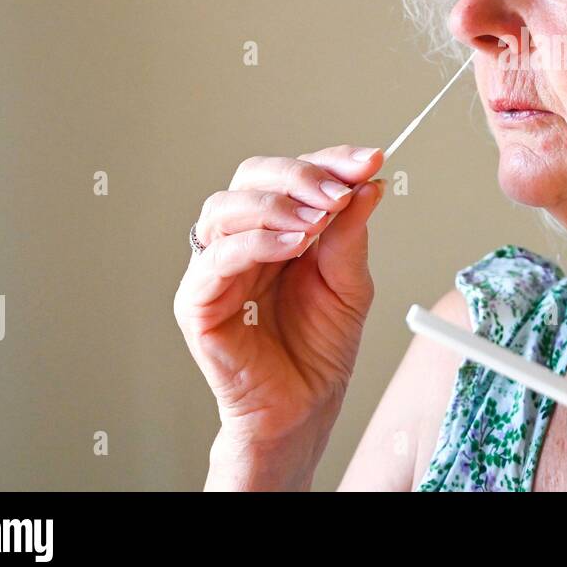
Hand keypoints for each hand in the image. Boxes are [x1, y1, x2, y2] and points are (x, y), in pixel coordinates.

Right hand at [174, 145, 386, 486]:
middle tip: (339, 190)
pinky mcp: (198, 301)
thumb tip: (368, 184)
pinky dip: (257, 242)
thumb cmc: (320, 348)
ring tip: (319, 219)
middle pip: (253, 177)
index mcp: (277, 227)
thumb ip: (352, 233)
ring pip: (226, 207)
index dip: (330, 161)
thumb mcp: (350, 282)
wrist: (305, 406)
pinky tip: (293, 245)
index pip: (293, 174)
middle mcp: (241, 239)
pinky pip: (218, 257)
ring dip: (278, 205)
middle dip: (301, 175)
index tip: (368, 159)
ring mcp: (215, 268)